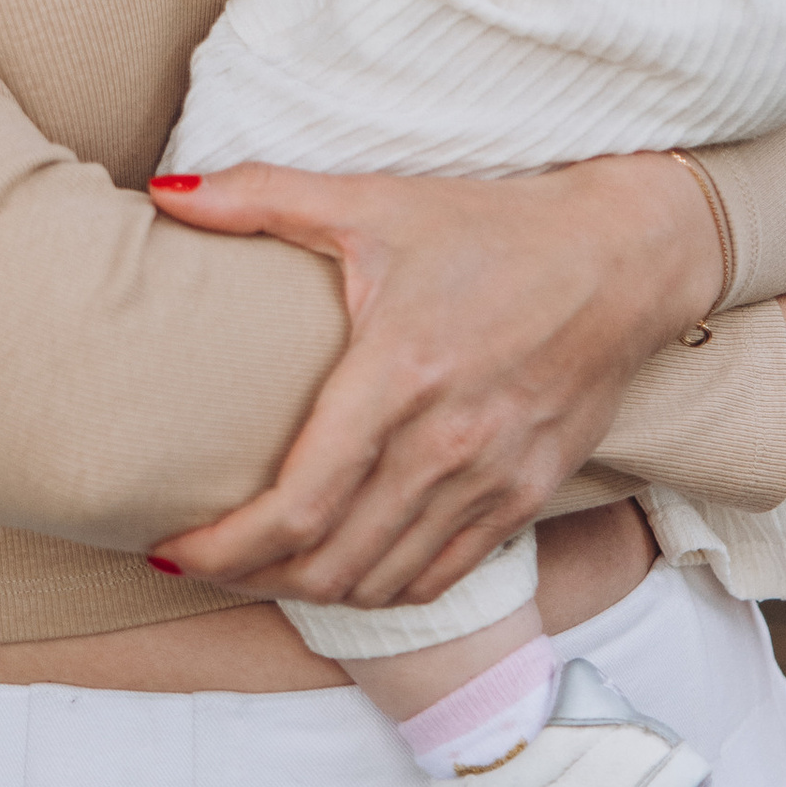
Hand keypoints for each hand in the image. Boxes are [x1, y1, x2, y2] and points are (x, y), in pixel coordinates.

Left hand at [146, 153, 719, 611]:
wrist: (620, 257)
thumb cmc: (490, 229)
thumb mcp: (374, 202)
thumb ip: (263, 197)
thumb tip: (165, 195)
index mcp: (398, 375)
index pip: (297, 505)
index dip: (223, 548)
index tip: (169, 551)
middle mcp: (447, 443)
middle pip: (329, 563)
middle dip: (249, 578)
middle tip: (201, 563)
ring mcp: (493, 479)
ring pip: (380, 582)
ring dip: (310, 591)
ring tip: (260, 569)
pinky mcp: (528, 496)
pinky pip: (440, 576)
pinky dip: (382, 588)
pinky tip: (345, 570)